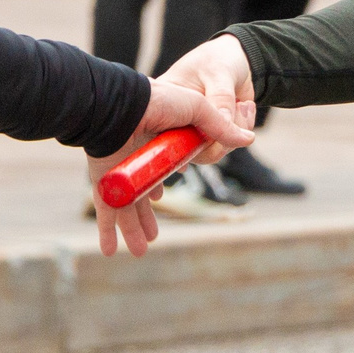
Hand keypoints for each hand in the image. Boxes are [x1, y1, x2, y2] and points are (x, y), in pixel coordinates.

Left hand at [89, 56, 257, 257]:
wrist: (120, 106)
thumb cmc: (157, 102)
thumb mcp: (196, 109)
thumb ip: (220, 125)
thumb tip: (249, 138)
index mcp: (154, 142)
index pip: (161, 168)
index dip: (163, 183)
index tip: (165, 194)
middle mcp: (134, 160)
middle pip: (143, 195)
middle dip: (147, 217)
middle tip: (153, 236)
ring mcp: (119, 173)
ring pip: (127, 209)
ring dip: (133, 230)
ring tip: (141, 250)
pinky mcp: (104, 182)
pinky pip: (106, 212)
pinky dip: (107, 231)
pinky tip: (111, 250)